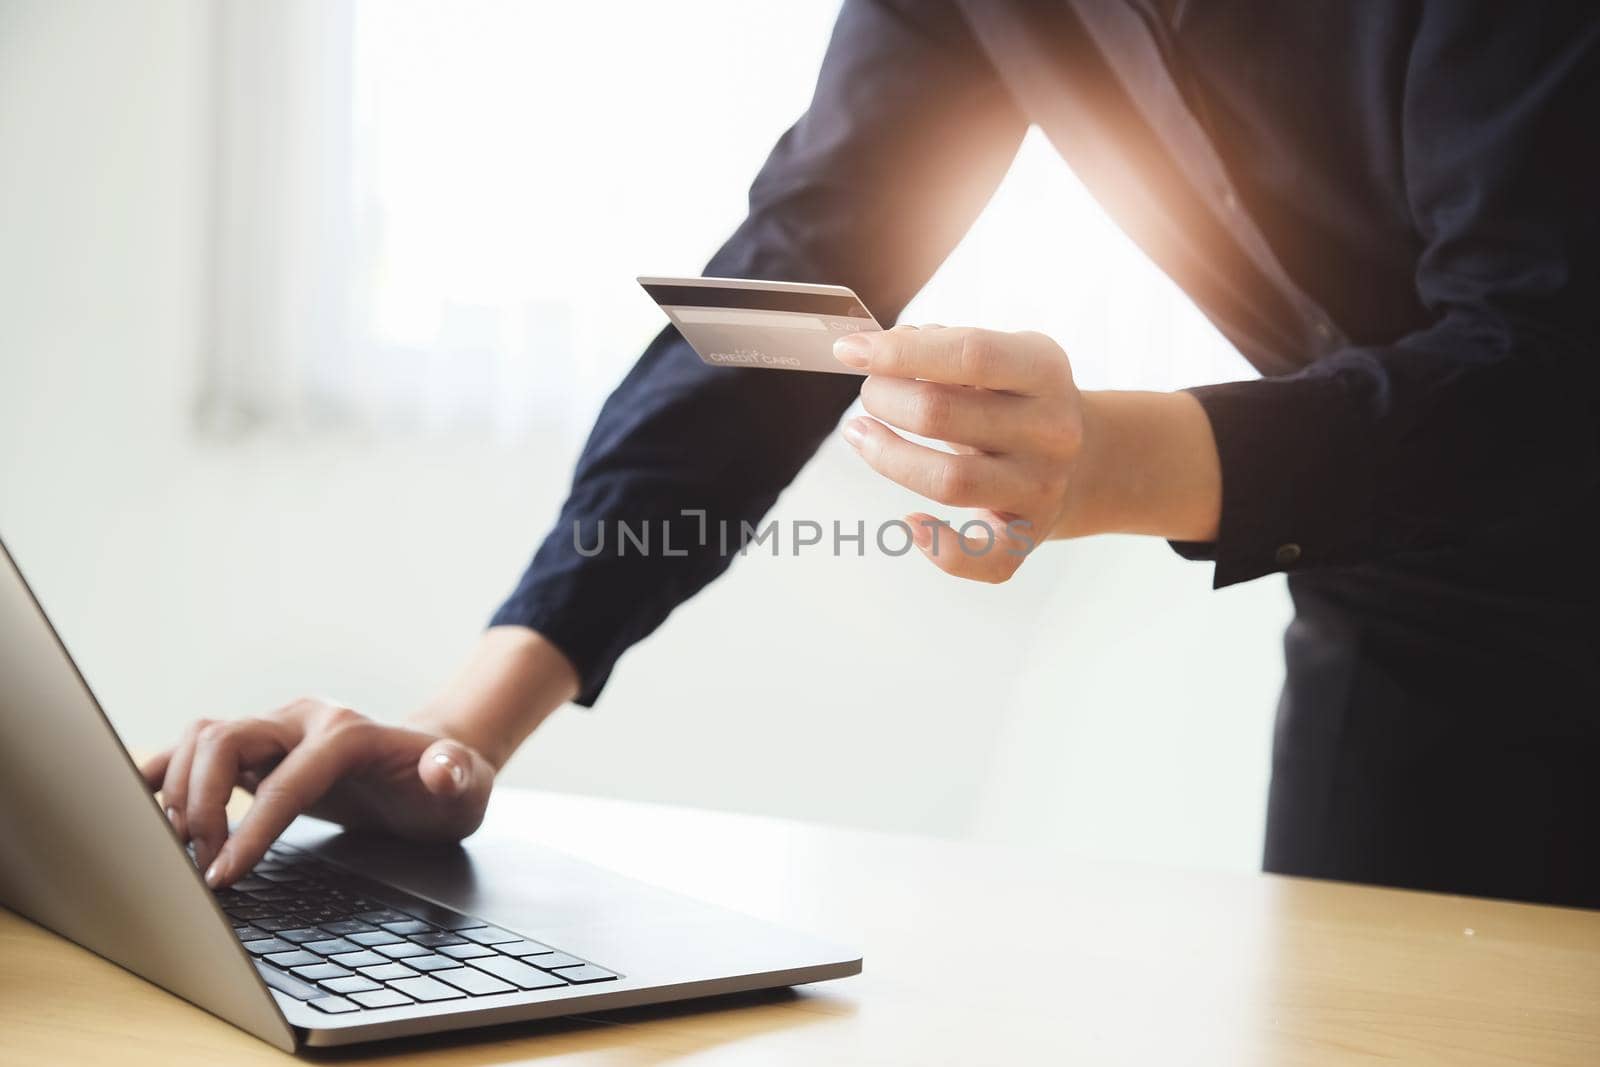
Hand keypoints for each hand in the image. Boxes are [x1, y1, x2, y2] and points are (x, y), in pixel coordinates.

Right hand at [140, 696, 494, 887]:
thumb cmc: (450, 784)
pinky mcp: (260, 752)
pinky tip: (149, 811)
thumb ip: (454, 775)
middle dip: (200, 803)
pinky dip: (166, 774)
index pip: (286, 779)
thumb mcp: (466, 785)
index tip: (223, 876)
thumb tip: (443, 771)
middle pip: (225, 738)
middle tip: (200, 866)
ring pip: (202, 737)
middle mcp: (304, 721)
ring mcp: (278, 732)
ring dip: (177, 789)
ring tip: (180, 849)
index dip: (250, 828)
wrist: (437, 769)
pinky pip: (197, 751)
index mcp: (348, 732)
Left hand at [835, 325, 1082, 581]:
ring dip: (889, 457)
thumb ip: (945, 348)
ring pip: (950, 481)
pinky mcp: (1026, 536)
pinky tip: (911, 524)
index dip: (900, 352)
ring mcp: (1041, 488)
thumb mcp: (1002, 358)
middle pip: (943, 415)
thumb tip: (882, 349)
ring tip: (860, 434)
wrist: (1087, 460)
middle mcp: (1050, 430)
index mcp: (1044, 371)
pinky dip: (940, 548)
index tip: (850, 350)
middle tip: (869, 394)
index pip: (969, 355)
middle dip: (886, 399)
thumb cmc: (1020, 402)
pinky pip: (982, 558)